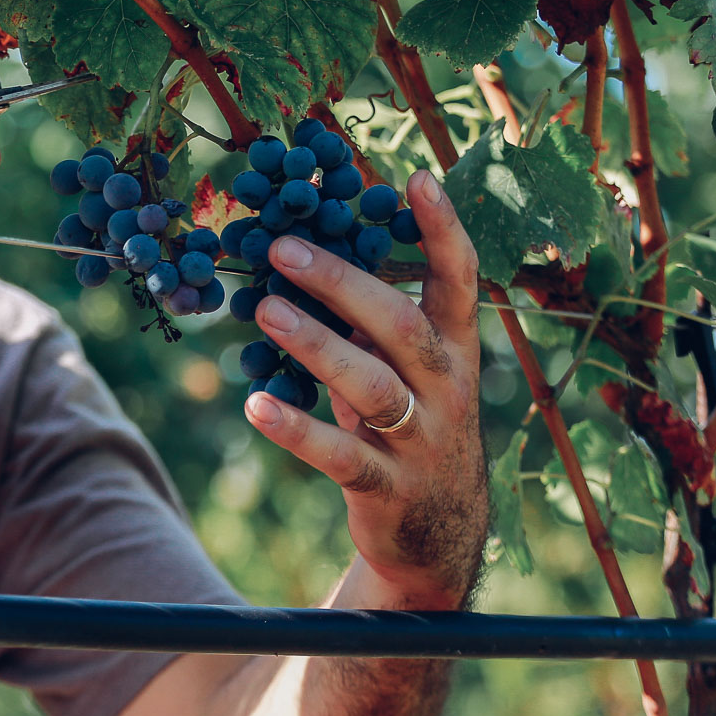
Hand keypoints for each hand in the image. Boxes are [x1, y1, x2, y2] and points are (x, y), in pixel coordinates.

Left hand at [243, 170, 488, 607]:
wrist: (439, 535)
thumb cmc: (407, 424)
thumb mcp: (404, 369)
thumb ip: (372, 319)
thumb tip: (309, 246)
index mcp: (455, 348)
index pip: (461, 281)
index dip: (443, 231)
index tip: (416, 179)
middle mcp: (447, 388)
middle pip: (402, 326)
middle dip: (344, 282)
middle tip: (283, 248)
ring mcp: (420, 440)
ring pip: (371, 386)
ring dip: (317, 344)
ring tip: (266, 309)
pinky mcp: (386, 486)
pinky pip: (339, 454)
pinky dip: (296, 428)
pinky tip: (254, 404)